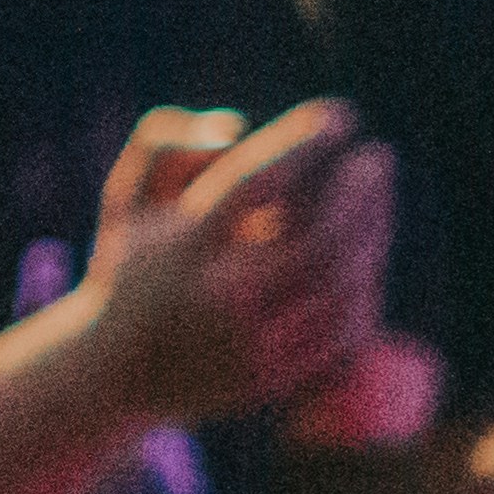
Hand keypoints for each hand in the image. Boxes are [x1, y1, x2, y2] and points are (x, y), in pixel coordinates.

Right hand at [75, 98, 390, 429]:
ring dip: (372, 235)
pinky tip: (369, 251)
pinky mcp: (278, 379)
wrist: (115, 373)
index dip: (301, 143)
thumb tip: (238, 128)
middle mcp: (219, 300)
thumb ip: (164, 142)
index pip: (253, 183)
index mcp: (179, 248)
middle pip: (315, 241)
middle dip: (357, 193)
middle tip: (376, 156)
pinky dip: (366, 284)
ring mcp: (252, 347)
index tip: (337, 115)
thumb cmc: (129, 267)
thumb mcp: (124, 197)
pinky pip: (343, 330)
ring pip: (339, 288)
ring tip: (378, 197)